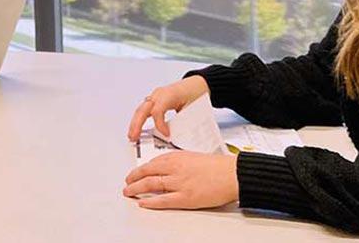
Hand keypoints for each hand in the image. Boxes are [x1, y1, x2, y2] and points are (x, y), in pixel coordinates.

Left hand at [122, 151, 237, 208]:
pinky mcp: (186, 197)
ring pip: (151, 185)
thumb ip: (178, 162)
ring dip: (136, 189)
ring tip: (128, 192)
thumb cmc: (217, 166)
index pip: (152, 163)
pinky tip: (143, 203)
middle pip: (147, 172)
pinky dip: (150, 202)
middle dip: (133, 178)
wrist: (231, 174)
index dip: (140, 169)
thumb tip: (166, 169)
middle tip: (127, 182)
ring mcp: (179, 183)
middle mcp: (174, 168)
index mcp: (176, 157)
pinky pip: (163, 200)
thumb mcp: (192, 157)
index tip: (136, 173)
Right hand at [127, 75, 208, 139]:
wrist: (199, 84)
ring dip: (135, 123)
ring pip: (140, 110)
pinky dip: (139, 120)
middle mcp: (159, 94)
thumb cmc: (196, 93)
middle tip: (134, 137)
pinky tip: (138, 130)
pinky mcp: (155, 101)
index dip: (160, 124)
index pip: (157, 110)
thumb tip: (179, 139)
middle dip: (136, 124)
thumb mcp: (193, 109)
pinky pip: (144, 110)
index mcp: (169, 94)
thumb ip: (185, 123)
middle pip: (143, 109)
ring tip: (132, 136)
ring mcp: (156, 97)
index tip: (167, 135)